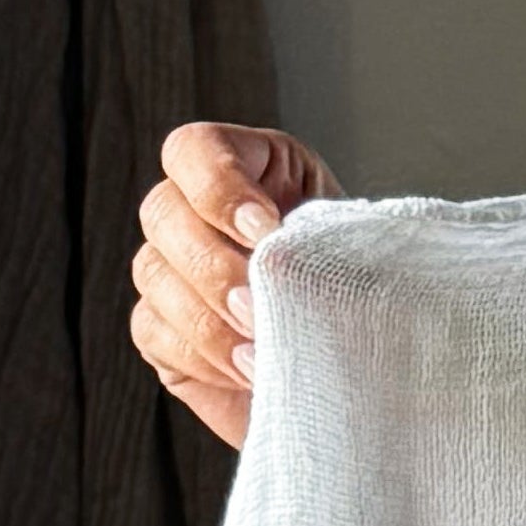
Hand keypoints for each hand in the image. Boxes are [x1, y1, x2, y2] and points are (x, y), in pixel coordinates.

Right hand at [131, 123, 342, 447]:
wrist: (371, 370)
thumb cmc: (370, 301)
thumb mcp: (358, 255)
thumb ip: (321, 244)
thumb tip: (280, 265)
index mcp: (252, 169)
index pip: (195, 150)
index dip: (218, 187)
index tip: (266, 234)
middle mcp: (197, 210)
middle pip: (163, 212)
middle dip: (214, 266)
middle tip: (259, 308)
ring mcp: (171, 268)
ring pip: (154, 273)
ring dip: (209, 319)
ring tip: (262, 356)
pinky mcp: (162, 328)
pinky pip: (155, 331)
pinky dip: (202, 356)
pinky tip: (247, 375)